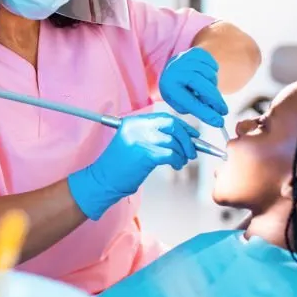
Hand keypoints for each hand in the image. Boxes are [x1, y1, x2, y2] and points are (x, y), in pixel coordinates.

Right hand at [68, 113, 198, 220]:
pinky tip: (175, 165)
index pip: (165, 118)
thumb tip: (182, 137)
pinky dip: (177, 161)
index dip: (182, 126)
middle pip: (172, 125)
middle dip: (187, 139)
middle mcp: (137, 127)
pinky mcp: (145, 155)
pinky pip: (171, 154)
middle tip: (192, 150)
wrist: (102, 179)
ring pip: (174, 142)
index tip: (193, 135)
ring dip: (183, 153)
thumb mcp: (133, 142)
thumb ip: (153, 135)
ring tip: (180, 161)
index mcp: (134, 121)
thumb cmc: (119, 165)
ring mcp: (141, 140)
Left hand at [158, 47, 229, 127]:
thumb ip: (197, 109)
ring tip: (207, 91)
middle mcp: (174, 69)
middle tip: (224, 111)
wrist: (176, 69)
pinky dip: (213, 73)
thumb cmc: (180, 91)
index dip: (205, 112)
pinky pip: (213, 65)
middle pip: (201, 85)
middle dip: (215, 100)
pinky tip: (206, 78)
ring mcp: (185, 58)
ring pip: (209, 75)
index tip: (218, 122)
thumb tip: (215, 119)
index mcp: (168, 85)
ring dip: (213, 86)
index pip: (189, 101)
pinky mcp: (195, 52)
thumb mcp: (182, 103)